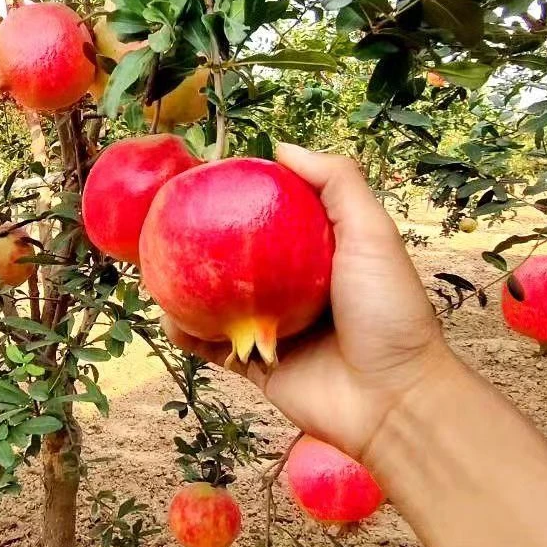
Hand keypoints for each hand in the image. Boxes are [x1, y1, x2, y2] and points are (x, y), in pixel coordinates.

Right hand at [163, 143, 453, 460]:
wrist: (393, 399)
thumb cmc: (389, 312)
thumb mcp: (372, 233)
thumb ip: (337, 182)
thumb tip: (279, 147)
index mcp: (314, 254)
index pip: (265, 214)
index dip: (233, 196)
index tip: (198, 179)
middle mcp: (288, 287)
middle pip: (231, 257)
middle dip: (196, 242)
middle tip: (161, 223)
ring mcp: (269, 325)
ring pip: (211, 300)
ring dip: (181, 287)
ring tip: (153, 269)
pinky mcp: (254, 363)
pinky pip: (209, 345)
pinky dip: (185, 333)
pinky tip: (168, 318)